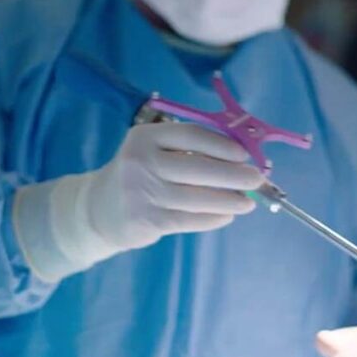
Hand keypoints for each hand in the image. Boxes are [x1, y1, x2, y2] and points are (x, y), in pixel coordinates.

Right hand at [15, 122, 264, 279]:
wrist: (99, 208)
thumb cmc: (139, 173)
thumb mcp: (153, 150)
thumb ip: (188, 150)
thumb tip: (240, 158)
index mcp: (145, 137)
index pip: (190, 135)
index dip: (221, 145)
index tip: (244, 155)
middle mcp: (141, 161)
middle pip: (197, 168)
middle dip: (233, 175)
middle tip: (257, 180)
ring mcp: (142, 193)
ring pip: (196, 198)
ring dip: (228, 200)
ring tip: (248, 203)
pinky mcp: (146, 220)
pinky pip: (188, 219)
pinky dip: (212, 218)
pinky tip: (227, 215)